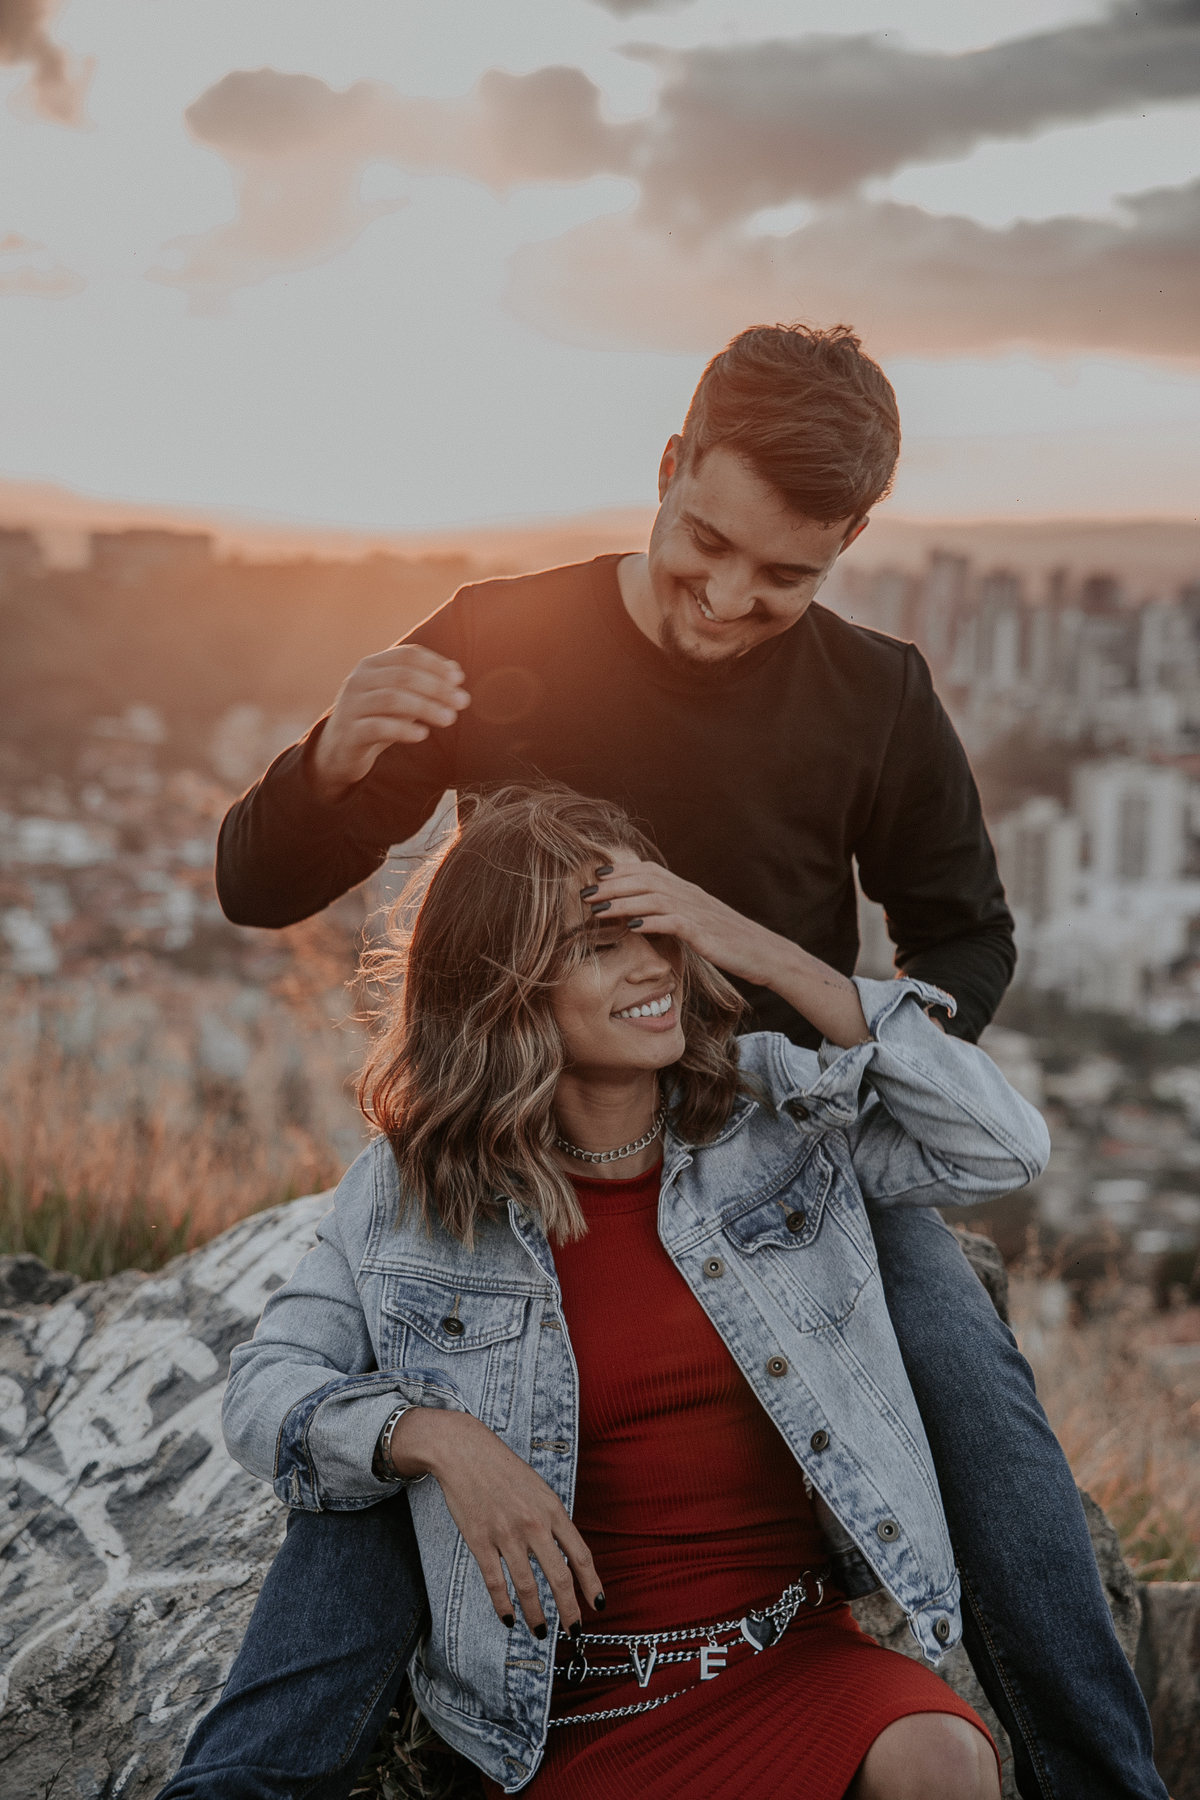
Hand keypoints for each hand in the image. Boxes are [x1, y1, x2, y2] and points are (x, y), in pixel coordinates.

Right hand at [310, 645, 469, 802]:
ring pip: (392, 699)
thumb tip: (456, 670)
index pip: (407, 656)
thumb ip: (423, 683)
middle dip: (437, 688)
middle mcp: (358, 680)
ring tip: (450, 719)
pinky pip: (378, 727)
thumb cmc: (377, 719)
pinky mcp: (350, 732)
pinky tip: (423, 734)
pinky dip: (403, 729)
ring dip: (426, 708)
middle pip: (403, 676)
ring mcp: (351, 706)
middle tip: (463, 701)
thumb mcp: (400, 698)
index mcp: (371, 665)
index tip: (459, 678)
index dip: (435, 664)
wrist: (340, 751)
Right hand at [388, 1408, 602, 1636]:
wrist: (465, 1451)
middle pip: (559, 1577)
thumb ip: (553, 1520)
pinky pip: (495, 1581)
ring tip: (540, 1631)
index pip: (580, 1555)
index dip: (592, 1584)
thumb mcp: (539, 1488)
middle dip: (569, 1610)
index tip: (598, 1604)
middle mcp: (533, 1524)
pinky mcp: (479, 1540)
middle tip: (573, 1630)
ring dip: (536, 1614)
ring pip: (527, 1586)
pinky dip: (503, 1604)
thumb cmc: (504, 1469)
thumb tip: (566, 1555)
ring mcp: (506, 1533)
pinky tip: (508, 1617)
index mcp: (553, 1509)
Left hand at [587, 859, 790, 989]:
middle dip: (612, 884)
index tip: (595, 876)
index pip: (649, 871)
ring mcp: (698, 912)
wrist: (766, 953)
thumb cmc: (731, 942)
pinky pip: (673, 921)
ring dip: (622, 902)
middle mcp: (691, 895)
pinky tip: (630, 927)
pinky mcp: (705, 932)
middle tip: (585, 892)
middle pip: (645, 880)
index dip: (621, 871)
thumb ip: (675, 915)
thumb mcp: (699, 924)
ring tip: (597, 909)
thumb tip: (647, 917)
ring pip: (653, 897)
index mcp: (688, 891)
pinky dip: (650, 921)